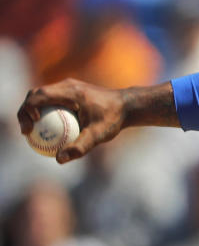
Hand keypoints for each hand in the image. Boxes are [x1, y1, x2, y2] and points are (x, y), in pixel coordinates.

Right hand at [18, 79, 175, 162]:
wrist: (128, 106)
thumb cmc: (114, 119)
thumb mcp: (99, 135)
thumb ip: (80, 147)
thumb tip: (59, 159)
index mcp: (70, 91)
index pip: (39, 95)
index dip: (27, 110)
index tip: (30, 128)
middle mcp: (66, 86)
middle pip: (35, 94)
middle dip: (24, 111)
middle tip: (26, 132)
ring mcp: (67, 88)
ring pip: (41, 96)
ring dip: (31, 111)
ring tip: (31, 133)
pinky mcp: (70, 93)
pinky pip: (51, 101)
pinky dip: (43, 113)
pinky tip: (46, 132)